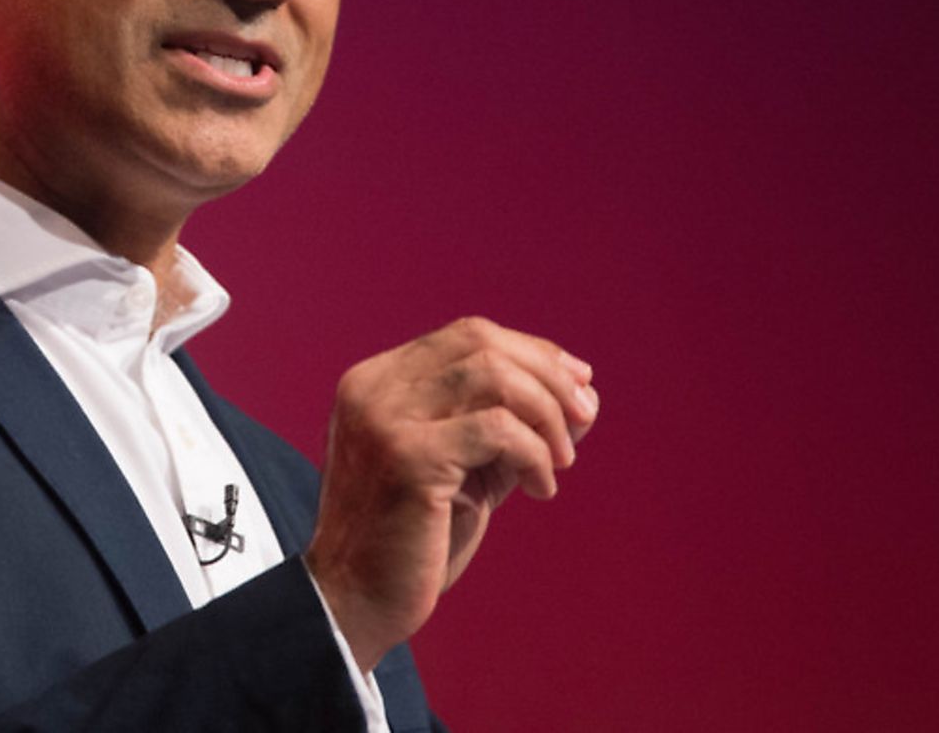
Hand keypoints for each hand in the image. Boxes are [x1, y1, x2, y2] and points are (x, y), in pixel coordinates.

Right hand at [304, 316, 599, 671]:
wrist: (354, 601)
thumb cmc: (411, 540)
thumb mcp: (463, 467)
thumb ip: (509, 427)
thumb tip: (584, 392)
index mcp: (376, 382)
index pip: (466, 336)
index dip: (532, 352)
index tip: (578, 383)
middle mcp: (372, 389)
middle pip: (481, 343)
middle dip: (548, 377)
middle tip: (584, 419)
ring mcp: (385, 419)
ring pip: (493, 376)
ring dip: (545, 415)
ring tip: (560, 463)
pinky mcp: (407, 457)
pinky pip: (498, 430)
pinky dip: (534, 454)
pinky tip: (539, 491)